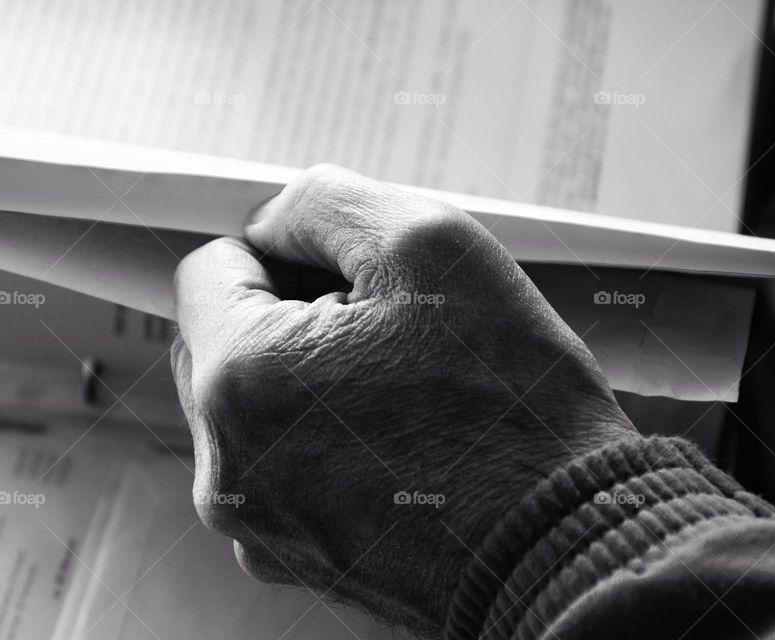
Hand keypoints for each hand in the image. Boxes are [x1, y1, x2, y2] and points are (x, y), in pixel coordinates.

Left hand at [171, 165, 636, 634]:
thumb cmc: (510, 403)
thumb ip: (324, 205)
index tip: (344, 271)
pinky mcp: (298, 559)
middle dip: (288, 316)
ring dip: (308, 380)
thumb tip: (272, 221)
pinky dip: (325, 443)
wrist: (566, 545)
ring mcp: (259, 527)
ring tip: (400, 390)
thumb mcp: (429, 245)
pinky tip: (401, 442)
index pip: (208, 271)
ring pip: (254, 409)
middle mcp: (228, 469)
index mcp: (240, 382)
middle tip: (382, 327)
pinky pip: (285, 471)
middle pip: (222, 343)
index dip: (279, 252)